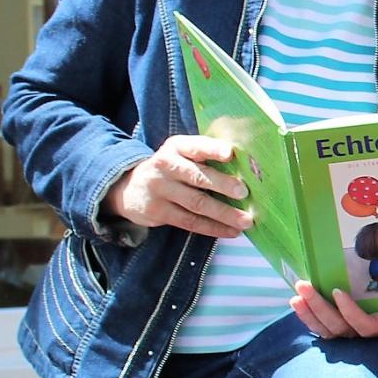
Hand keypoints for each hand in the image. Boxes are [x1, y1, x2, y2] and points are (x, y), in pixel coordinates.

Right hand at [105, 135, 251, 237]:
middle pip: (197, 176)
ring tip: (246, 220)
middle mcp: (166, 165)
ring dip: (224, 213)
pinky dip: (213, 228)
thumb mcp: (182, 154)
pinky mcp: (158, 212)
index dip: (213, 149)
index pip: (196, 146)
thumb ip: (207, 156)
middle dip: (222, 184)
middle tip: (244, 192)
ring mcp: (160, 189)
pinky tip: (231, 231)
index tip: (230, 153)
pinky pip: (190, 222)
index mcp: (176, 147)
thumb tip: (248, 167)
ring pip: (196, 203)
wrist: (129, 188)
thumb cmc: (172, 169)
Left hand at [291, 281, 377, 339]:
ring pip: (327, 330)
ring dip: (309, 313)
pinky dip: (308, 317)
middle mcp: (368, 335)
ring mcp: (352, 335)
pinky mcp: (339, 333)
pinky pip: (321, 329)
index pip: (365, 325)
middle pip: (340, 327)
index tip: (337, 291)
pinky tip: (298, 303)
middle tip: (304, 286)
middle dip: (319, 307)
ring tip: (296, 297)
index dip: (350, 311)